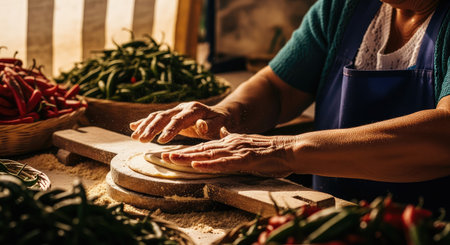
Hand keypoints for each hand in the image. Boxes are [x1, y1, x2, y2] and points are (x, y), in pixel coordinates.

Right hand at [130, 102, 230, 142]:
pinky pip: (156, 117)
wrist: (219, 115)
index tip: (161, 141)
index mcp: (194, 109)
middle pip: (164, 116)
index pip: (179, 120)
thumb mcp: (219, 125)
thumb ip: (209, 125)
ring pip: (157, 116)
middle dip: (152, 128)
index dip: (170, 130)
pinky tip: (133, 127)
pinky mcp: (171, 114)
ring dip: (145, 126)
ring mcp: (176, 109)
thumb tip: (200, 125)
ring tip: (135, 137)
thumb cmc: (220, 123)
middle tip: (142, 140)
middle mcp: (182, 107)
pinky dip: (144, 122)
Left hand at [161, 128, 294, 176]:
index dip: (188, 150)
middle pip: (202, 149)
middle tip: (162, 156)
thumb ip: (233, 142)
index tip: (171, 153)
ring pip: (209, 154)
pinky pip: (225, 163)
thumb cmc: (271, 152)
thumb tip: (221, 135)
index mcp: (231, 142)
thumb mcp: (248, 145)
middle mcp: (231, 144)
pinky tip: (197, 165)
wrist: (291, 149)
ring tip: (172, 159)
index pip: (205, 147)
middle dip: (182, 153)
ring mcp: (238, 151)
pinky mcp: (246, 159)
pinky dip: (209, 164)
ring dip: (189, 157)